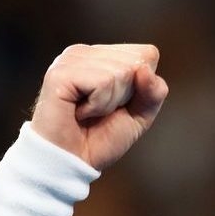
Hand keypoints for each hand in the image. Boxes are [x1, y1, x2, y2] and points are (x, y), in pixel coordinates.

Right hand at [30, 44, 167, 169]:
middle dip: (126, 96)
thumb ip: (154, 91)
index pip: (147, 54)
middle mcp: (86, 52)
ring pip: (121, 72)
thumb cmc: (101, 138)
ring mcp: (71, 60)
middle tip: (100, 111)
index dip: (142, 87)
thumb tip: (143, 68)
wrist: (72, 163)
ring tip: (88, 113)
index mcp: (104, 56)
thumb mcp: (140, 115)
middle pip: (136, 63)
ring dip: (110, 103)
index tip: (118, 104)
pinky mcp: (60, 73)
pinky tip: (79, 112)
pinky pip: (102, 82)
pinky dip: (98, 106)